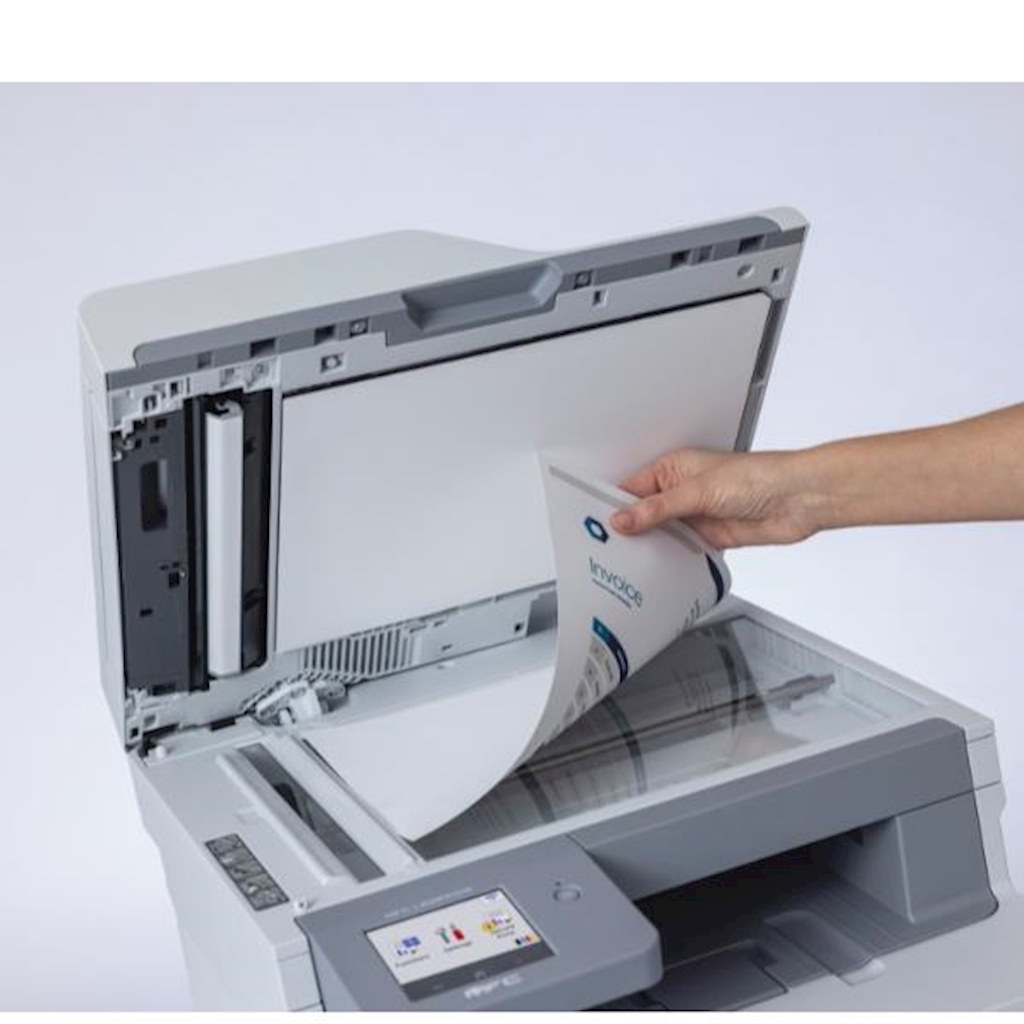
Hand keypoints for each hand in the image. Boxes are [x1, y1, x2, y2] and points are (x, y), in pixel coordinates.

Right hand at [610, 448, 824, 548]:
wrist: (798, 499)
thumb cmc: (758, 477)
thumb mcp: (698, 491)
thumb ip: (658, 509)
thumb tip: (624, 519)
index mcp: (674, 469)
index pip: (632, 489)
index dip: (614, 506)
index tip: (594, 525)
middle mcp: (682, 491)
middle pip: (644, 514)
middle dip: (628, 531)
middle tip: (605, 550)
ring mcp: (695, 516)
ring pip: (661, 535)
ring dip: (650, 547)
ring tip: (626, 564)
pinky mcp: (710, 538)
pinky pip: (681, 552)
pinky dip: (671, 560)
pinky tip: (658, 569)